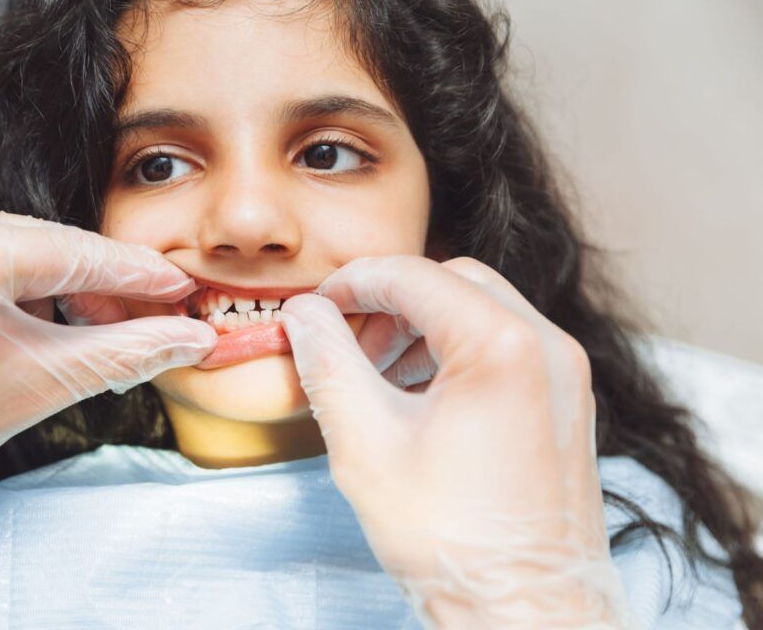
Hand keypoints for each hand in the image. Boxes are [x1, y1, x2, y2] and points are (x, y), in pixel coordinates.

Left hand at [0, 192, 215, 518]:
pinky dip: (17, 271)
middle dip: (104, 283)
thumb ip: (125, 353)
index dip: (139, 274)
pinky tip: (39, 311)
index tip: (180, 287)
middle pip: (50, 242)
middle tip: (147, 320)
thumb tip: (191, 338)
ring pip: (18, 237)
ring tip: (91, 326)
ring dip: (62, 277)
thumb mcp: (37, 387)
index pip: (76, 254)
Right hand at [280, 256, 630, 628]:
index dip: (352, 282)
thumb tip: (305, 315)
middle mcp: (548, 347)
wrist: (529, 614)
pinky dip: (456, 353)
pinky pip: (506, 347)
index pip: (413, 275)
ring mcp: (566, 375)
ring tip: (377, 374)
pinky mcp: (567, 403)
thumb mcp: (365, 444)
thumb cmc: (454, 541)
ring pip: (482, 311)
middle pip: (453, 282)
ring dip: (422, 326)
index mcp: (503, 347)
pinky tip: (418, 397)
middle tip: (347, 341)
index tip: (316, 306)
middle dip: (390, 302)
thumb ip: (327, 363)